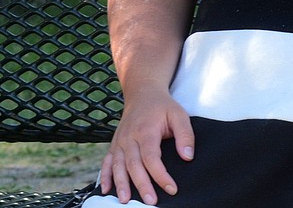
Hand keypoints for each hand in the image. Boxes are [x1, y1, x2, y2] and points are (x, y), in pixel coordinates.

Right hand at [100, 88, 194, 204]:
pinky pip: (107, 162)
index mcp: (146, 131)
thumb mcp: (179, 115)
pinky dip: (105, 176)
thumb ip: (185, 135)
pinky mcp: (114, 144)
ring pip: (118, 166)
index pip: (152, 158)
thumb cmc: (163, 107)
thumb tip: (187, 157)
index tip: (171, 188)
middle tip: (151, 201)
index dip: (161, 175)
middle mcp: (130, 138)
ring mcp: (120, 142)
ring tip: (125, 200)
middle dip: (142, 185)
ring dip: (121, 184)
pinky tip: (106, 190)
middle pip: (134, 165)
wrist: (143, 94)